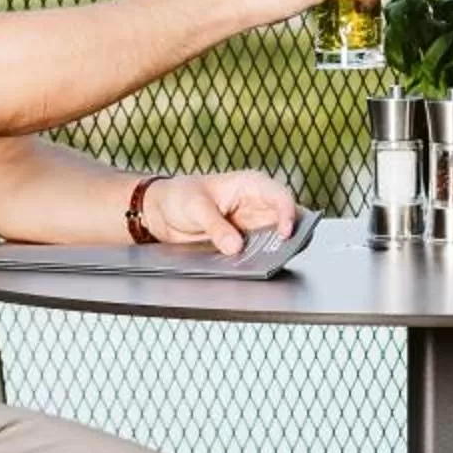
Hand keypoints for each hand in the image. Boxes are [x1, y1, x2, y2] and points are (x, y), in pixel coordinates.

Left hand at [139, 169, 297, 256]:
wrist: (161, 212)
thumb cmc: (180, 196)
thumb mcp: (195, 207)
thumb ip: (216, 226)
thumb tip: (235, 246)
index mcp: (250, 185)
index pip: (280, 196)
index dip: (287, 214)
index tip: (285, 233)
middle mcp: (257, 205)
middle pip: (286, 220)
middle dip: (291, 236)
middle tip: (287, 253)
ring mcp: (253, 225)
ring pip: (277, 239)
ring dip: (276, 251)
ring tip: (272, 263)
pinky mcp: (245, 243)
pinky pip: (260, 252)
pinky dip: (261, 260)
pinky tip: (256, 268)